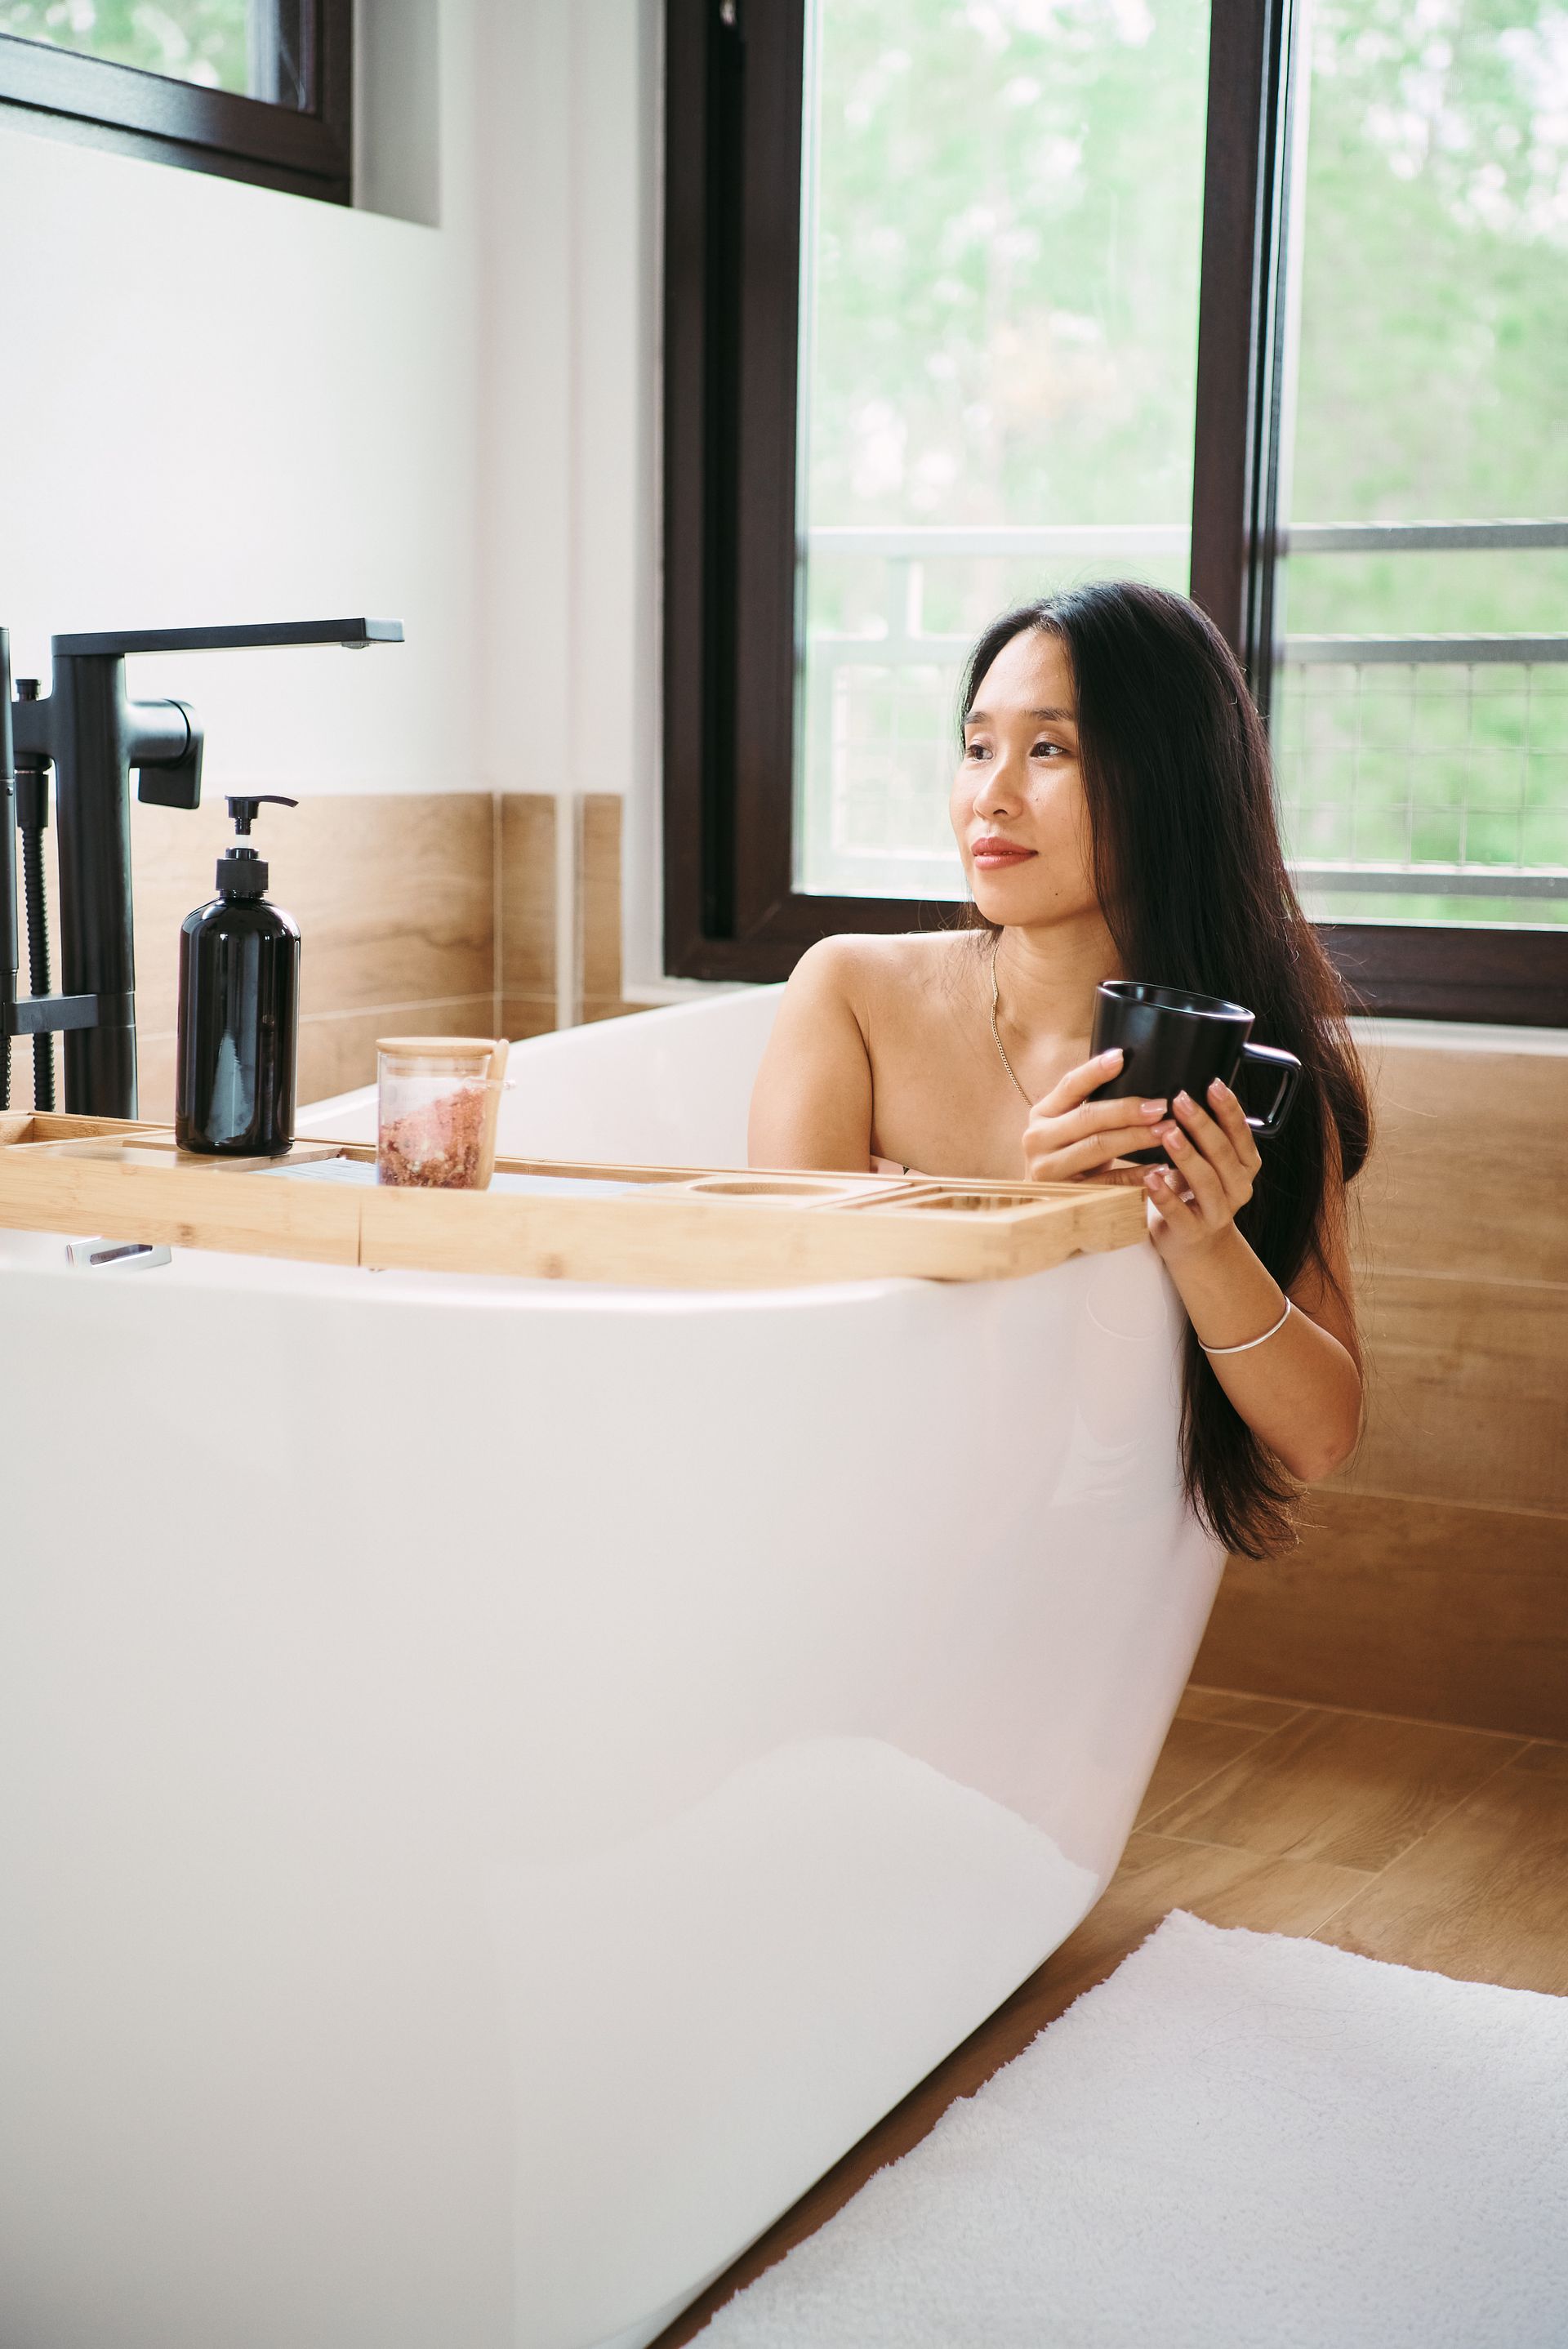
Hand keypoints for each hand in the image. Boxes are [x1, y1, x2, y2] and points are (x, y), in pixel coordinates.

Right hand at [1022, 1048, 1172, 1183]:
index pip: (1070, 1086)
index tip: (1122, 1057)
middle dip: (1128, 1110)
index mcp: (1042, 1114)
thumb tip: (1129, 1070)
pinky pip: (1108, 1181)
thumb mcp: (1068, 1128)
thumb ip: (1088, 1106)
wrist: (1046, 1203)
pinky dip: (1136, 1174)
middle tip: (1161, 1106)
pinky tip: (1158, 1167)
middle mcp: (1038, 1139)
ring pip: (1098, 1146)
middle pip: (1088, 1118)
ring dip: (1137, 1137)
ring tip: (1167, 1130)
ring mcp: (1048, 1169)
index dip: (1094, 1071)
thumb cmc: (1067, 1158)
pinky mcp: (1066, 1195)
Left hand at [1143, 1078, 1262, 1257]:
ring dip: (1186, 1155)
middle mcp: (1237, 1188)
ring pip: (1205, 1180)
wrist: (1195, 1245)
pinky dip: (1164, 1194)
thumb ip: (1206, 1135)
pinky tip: (1150, 1177)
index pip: (1241, 1133)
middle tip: (1181, 1101)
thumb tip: (1187, 1090)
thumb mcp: (1209, 1162)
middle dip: (1202, 1125)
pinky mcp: (1192, 1232)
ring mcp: (1217, 1212)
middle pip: (1222, 1153)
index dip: (1228, 1108)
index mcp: (1244, 1166)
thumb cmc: (1196, 1193)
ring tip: (1167, 1133)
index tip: (1212, 1084)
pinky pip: (1178, 1212)